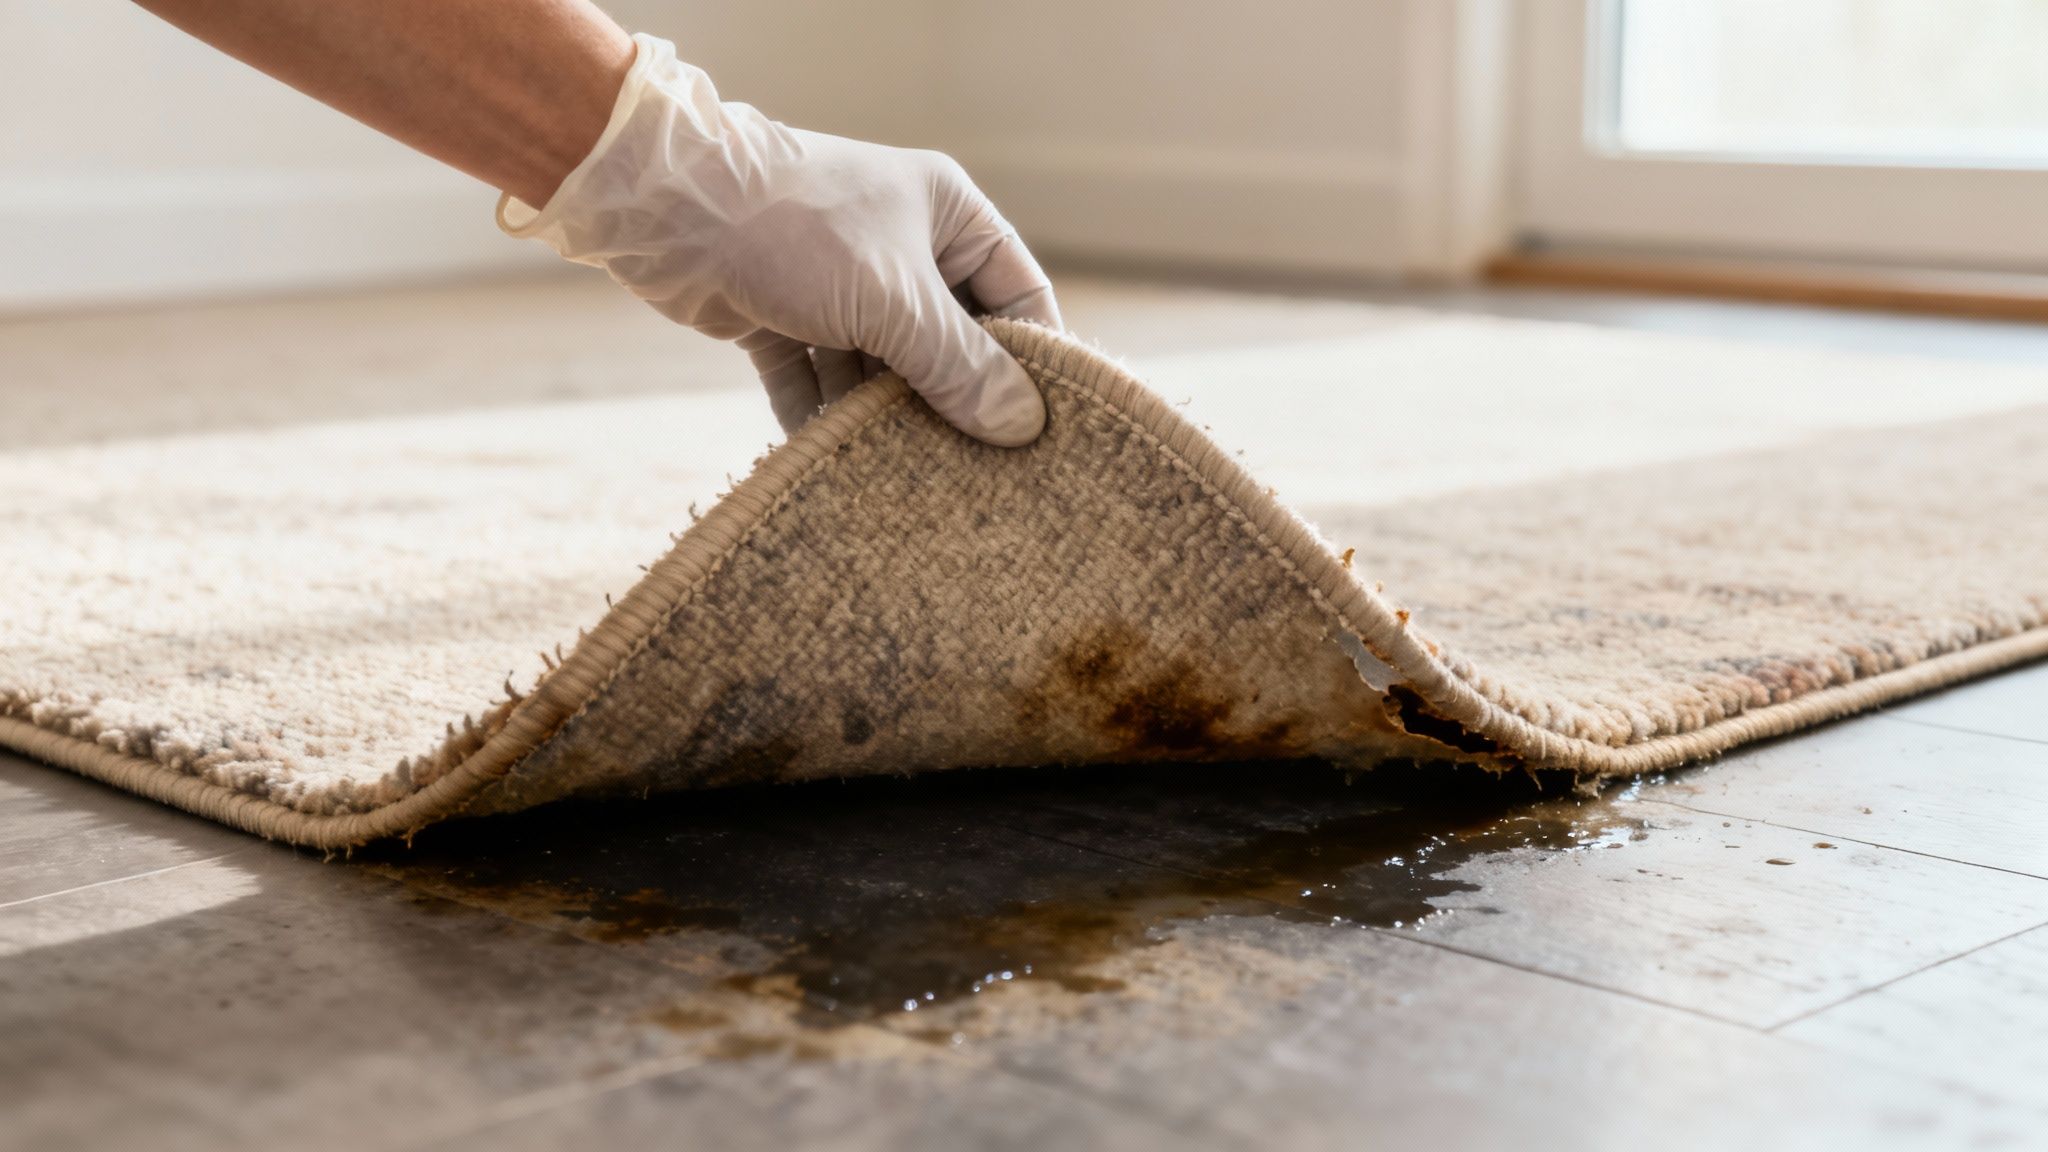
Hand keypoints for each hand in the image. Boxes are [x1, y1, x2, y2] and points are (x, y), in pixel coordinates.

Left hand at [499, 35, 1061, 445]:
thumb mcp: (894, 300)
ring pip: (880, 368)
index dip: (1035, 360)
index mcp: (946, 215)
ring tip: (906, 483)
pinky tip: (830, 470)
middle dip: (954, 402)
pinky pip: (816, 381)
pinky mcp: (781, 316)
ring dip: (884, 420)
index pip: (1018, 294)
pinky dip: (820, 420)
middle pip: (948, 341)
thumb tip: (1022, 426)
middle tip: (980, 474)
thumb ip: (959, 365)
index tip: (1046, 430)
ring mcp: (838, 283)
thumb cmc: (795, 228)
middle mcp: (899, 246)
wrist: (666, 205)